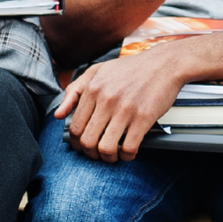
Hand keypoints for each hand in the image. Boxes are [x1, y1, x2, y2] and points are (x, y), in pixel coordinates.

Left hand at [52, 45, 188, 162]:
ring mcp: (125, 110)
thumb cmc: (131, 69)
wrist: (164, 64)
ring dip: (107, 157)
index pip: (75, 126)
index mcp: (93, 89)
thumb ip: (74, 91)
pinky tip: (128, 152)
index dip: (76, 142)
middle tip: (97, 153)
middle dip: (90, 153)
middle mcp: (106, 100)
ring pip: (106, 148)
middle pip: (87, 140)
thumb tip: (58, 115)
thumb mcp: (97, 71)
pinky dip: (126, 156)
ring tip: (112, 154)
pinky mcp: (144, 117)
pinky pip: (129, 147)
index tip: (83, 146)